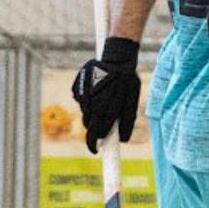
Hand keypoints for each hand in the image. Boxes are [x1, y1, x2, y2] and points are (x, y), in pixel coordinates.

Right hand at [71, 36, 140, 153]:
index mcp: (103, 109)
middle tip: (105, 119)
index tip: (95, 151)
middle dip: (95, 126)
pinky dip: (88, 99)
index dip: (93, 144)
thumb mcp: (132, 101)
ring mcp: (81, 95)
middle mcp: (90, 104)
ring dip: (92, 111)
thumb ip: (127, 120)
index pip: (94, 133)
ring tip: (105, 98)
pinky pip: (81, 99)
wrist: (116, 56)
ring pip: (85, 112)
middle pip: (88, 124)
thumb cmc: (127, 80)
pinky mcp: (77, 87)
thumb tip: (124, 139)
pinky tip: (97, 89)